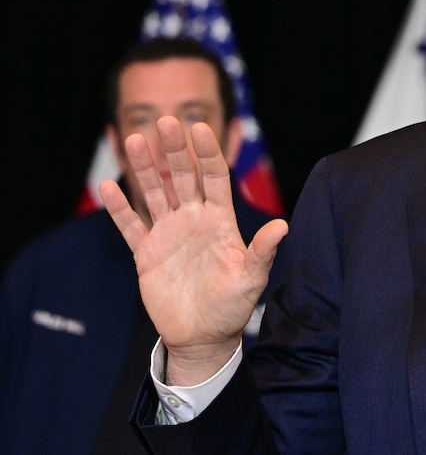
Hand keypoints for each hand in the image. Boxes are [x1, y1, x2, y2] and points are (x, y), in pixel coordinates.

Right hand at [100, 116, 287, 384]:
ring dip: (145, 169)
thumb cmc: (232, 306)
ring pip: (154, 193)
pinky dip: (119, 207)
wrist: (203, 336)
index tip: (199, 128)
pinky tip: (109, 185)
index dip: (206, 153)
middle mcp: (194, 220)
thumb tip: (283, 226)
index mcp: (221, 220)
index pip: (214, 178)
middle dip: (174, 150)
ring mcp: (168, 234)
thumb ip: (262, 251)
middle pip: (182, 177)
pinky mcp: (146, 252)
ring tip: (135, 140)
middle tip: (165, 122)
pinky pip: (130, 225)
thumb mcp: (251, 279)